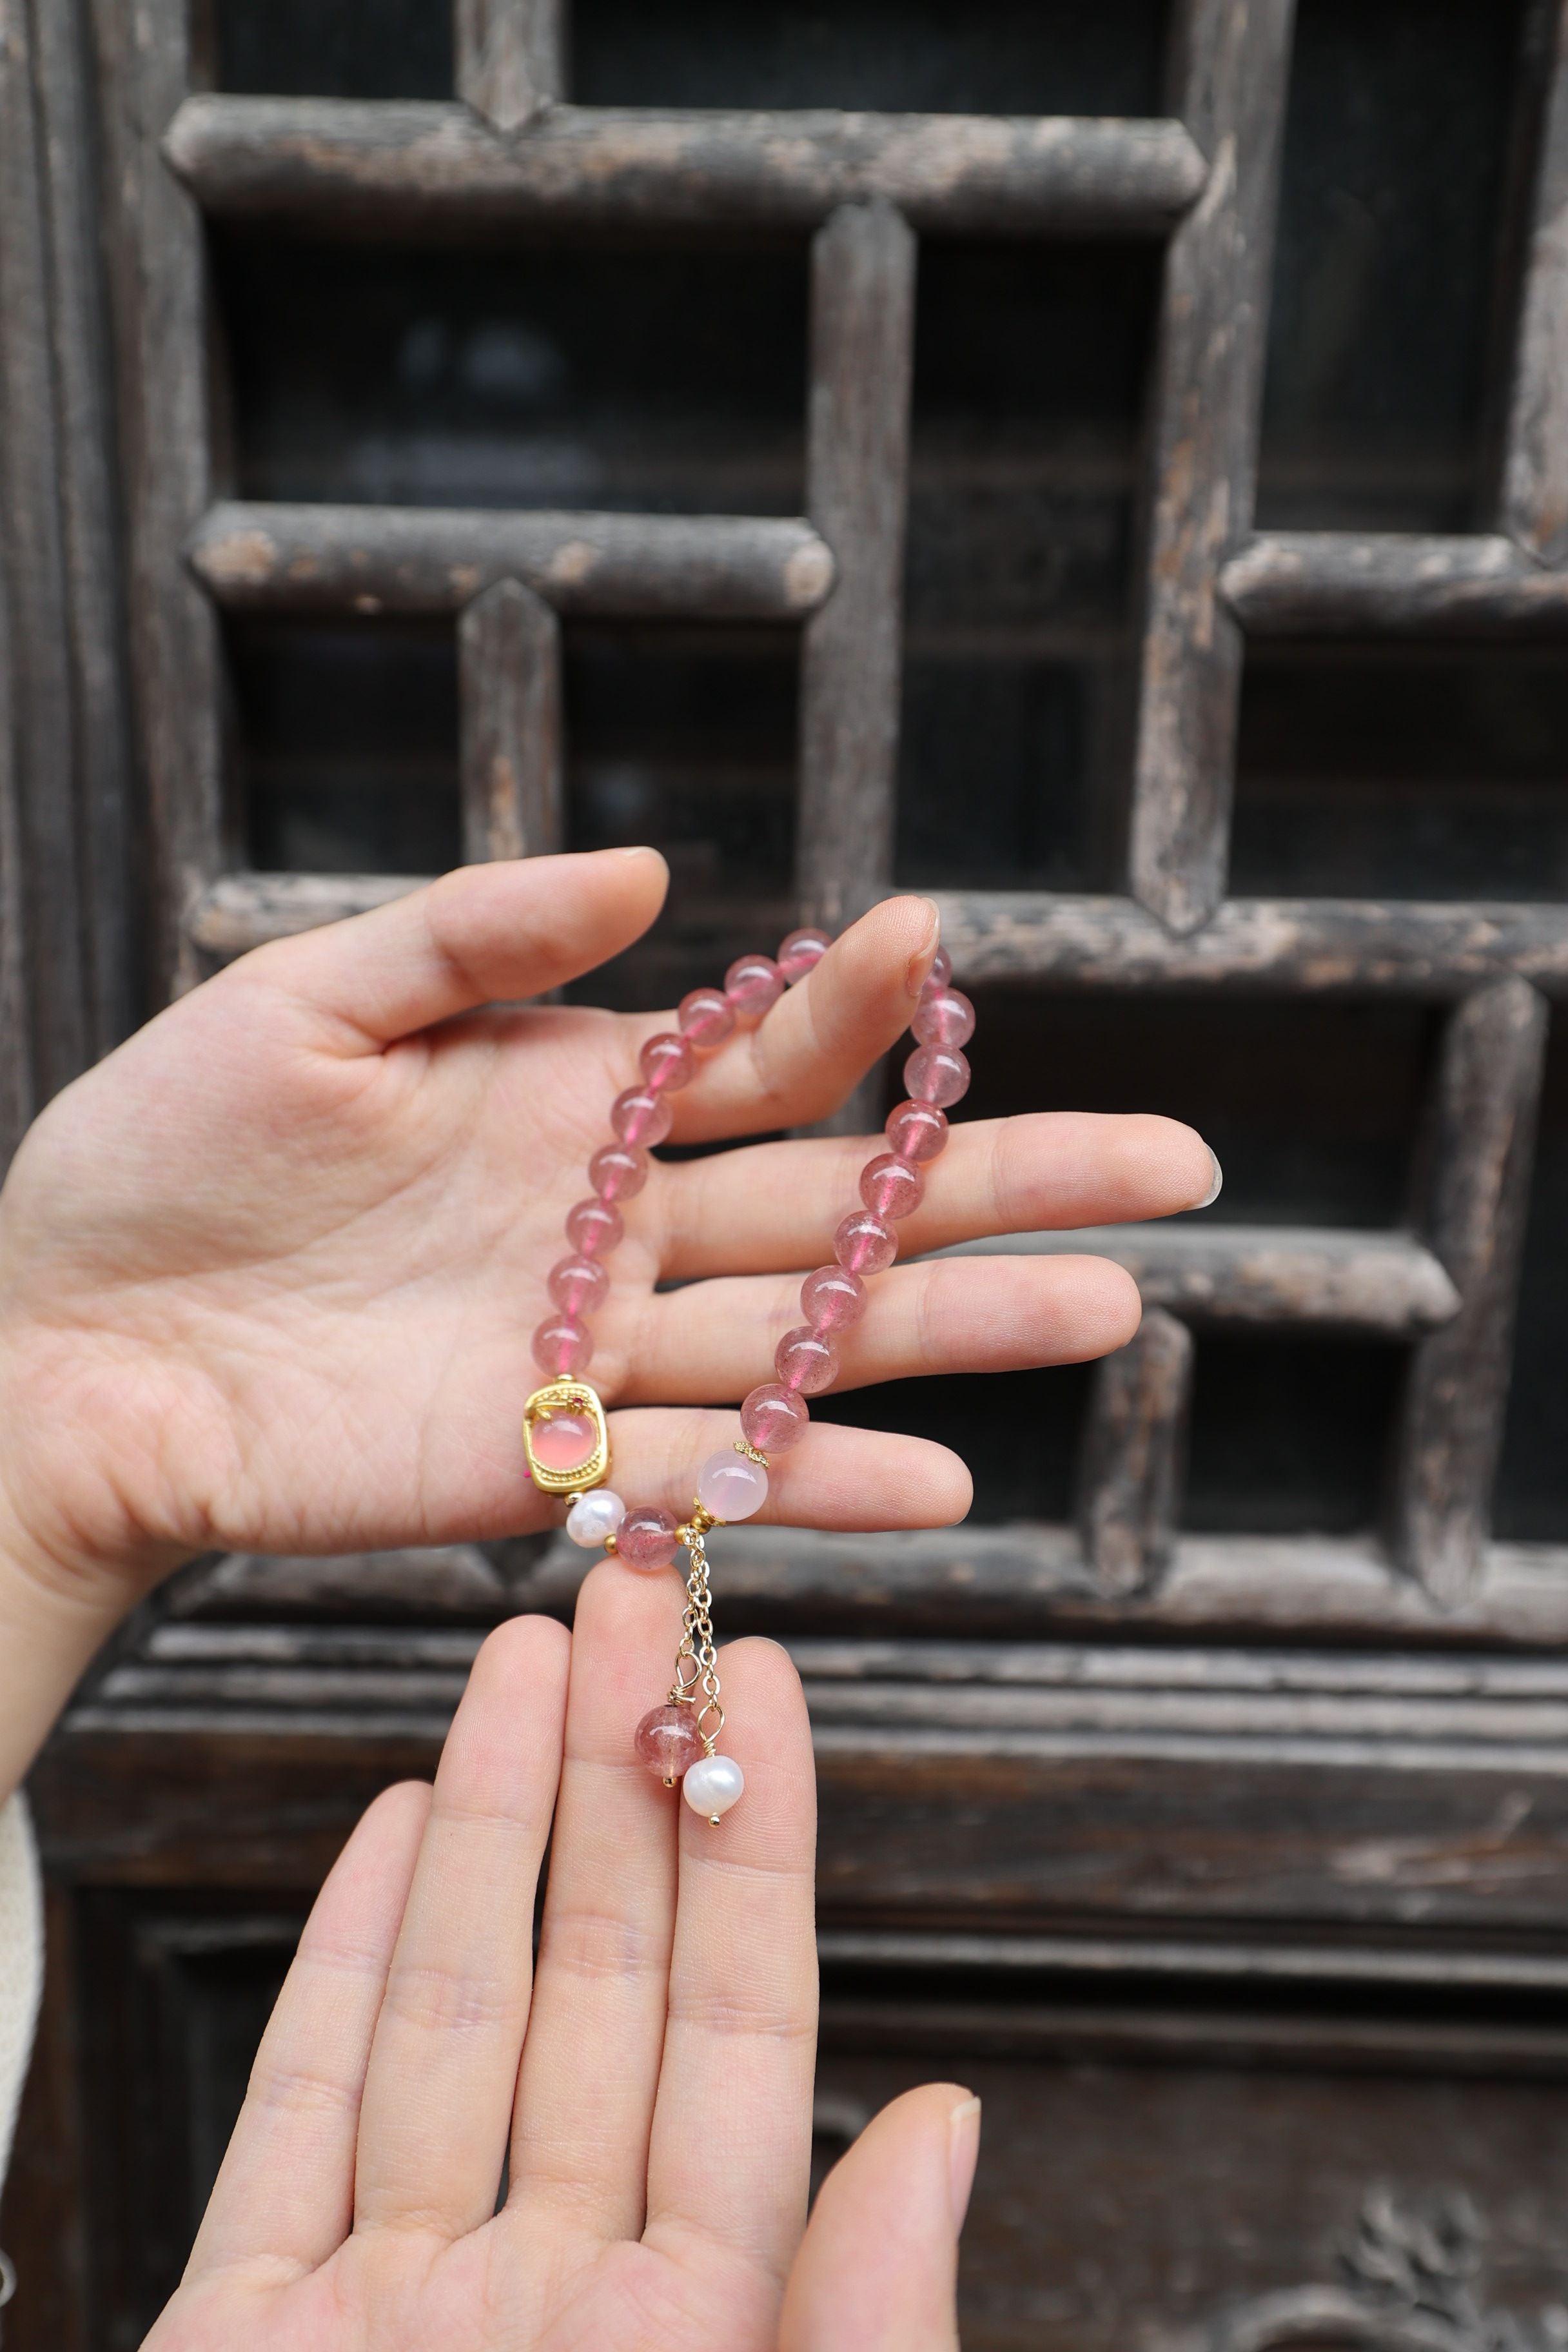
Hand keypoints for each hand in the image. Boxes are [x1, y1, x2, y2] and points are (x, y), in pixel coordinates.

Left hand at [0, 850, 1209, 1773]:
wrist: (56, 1336)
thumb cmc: (160, 1151)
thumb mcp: (306, 999)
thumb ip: (474, 936)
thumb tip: (648, 872)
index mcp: (573, 1099)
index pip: (758, 1054)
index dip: (855, 1007)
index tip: (937, 945)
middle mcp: (615, 1228)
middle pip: (845, 1203)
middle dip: (1008, 1181)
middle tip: (1174, 1167)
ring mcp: (592, 1354)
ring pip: (815, 1338)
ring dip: (960, 1330)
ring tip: (1113, 1307)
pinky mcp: (542, 1469)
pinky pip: (709, 1473)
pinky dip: (823, 1481)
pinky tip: (947, 1484)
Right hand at [147, 1590, 979, 2351]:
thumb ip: (856, 2315)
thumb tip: (946, 2132)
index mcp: (689, 2327)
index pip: (741, 2032)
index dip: (752, 1845)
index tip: (767, 1687)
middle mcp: (548, 2292)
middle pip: (595, 1979)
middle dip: (613, 1775)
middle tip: (630, 1606)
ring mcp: (396, 2300)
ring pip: (453, 2008)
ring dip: (486, 1819)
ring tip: (522, 1658)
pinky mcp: (248, 2330)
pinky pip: (305, 2112)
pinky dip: (343, 1957)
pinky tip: (396, 1825)